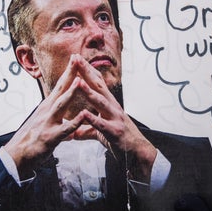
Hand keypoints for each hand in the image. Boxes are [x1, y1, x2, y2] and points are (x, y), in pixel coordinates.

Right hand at [2, 56, 88, 178]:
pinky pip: (65, 129)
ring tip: (80, 81)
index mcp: (48, 106)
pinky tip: (83, 116)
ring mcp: (48, 122)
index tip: (75, 57)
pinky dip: (75, 122)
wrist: (17, 155)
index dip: (68, 71)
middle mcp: (47, 110)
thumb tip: (65, 111)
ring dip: (71, 92)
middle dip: (70, 73)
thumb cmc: (32, 138)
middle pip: (60, 89)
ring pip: (61, 105)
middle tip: (77, 58)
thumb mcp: (44, 121)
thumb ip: (55, 115)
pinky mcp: (51, 137)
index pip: (60, 85)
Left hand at [69, 55, 156, 181]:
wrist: (137, 152)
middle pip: (98, 86)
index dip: (86, 70)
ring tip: (79, 83)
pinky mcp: (115, 131)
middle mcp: (112, 107)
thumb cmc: (119, 138)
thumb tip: (73, 133)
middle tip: (76, 59)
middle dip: (86, 72)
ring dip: (89, 92)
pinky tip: (84, 113)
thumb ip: (87, 130)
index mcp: (109, 104)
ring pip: (101, 102)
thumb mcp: (101, 132)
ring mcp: (115, 118)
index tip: (76, 58)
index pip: (96, 82)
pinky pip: (102, 125)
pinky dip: (93, 119)